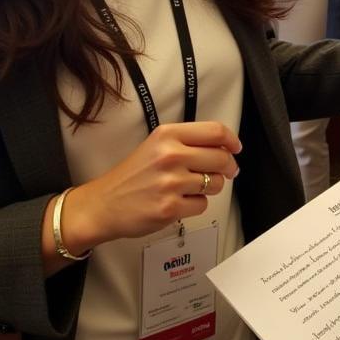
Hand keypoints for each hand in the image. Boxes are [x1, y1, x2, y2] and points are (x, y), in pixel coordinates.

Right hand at [60, 122, 241, 252]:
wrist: (103, 204)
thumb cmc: (132, 175)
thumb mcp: (156, 145)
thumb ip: (187, 142)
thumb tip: (225, 148)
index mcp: (167, 135)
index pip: (215, 131)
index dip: (232, 141)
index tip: (235, 148)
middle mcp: (170, 155)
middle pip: (221, 158)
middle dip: (228, 167)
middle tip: (225, 172)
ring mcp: (171, 183)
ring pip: (215, 183)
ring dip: (210, 187)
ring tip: (191, 187)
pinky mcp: (170, 208)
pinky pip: (202, 205)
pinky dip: (195, 205)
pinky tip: (179, 201)